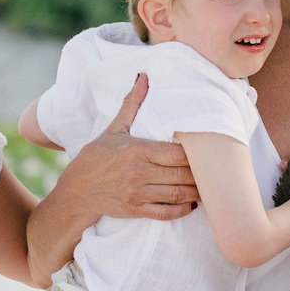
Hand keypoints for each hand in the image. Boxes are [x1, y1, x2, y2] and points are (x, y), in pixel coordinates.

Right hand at [70, 74, 199, 221]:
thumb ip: (132, 105)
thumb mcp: (113, 129)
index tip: (204, 152)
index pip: (175, 153)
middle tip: (213, 171)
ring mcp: (136, 193)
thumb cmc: (96, 157)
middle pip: (180, 174)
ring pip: (176, 194)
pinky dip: (181, 210)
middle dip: (200, 174)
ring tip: (207, 187)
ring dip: (195, 192)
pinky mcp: (135, 210)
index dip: (194, 154)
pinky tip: (190, 204)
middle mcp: (137, 172)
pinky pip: (165, 213)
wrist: (76, 190)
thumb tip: (143, 77)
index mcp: (135, 150)